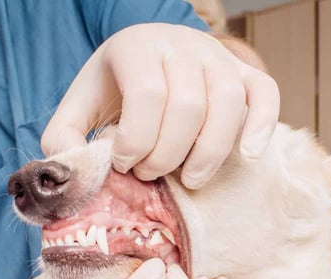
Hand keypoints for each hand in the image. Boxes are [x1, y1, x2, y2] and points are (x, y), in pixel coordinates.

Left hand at [40, 23, 279, 188]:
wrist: (149, 56)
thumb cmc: (115, 89)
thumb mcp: (80, 105)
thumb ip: (64, 136)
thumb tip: (73, 170)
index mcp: (138, 46)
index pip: (148, 95)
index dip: (136, 140)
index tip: (123, 162)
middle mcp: (183, 44)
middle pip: (189, 106)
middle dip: (168, 154)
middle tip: (150, 175)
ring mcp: (219, 57)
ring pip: (228, 105)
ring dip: (209, 153)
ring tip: (189, 181)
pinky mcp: (246, 72)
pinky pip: (266, 94)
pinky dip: (262, 125)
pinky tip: (246, 155)